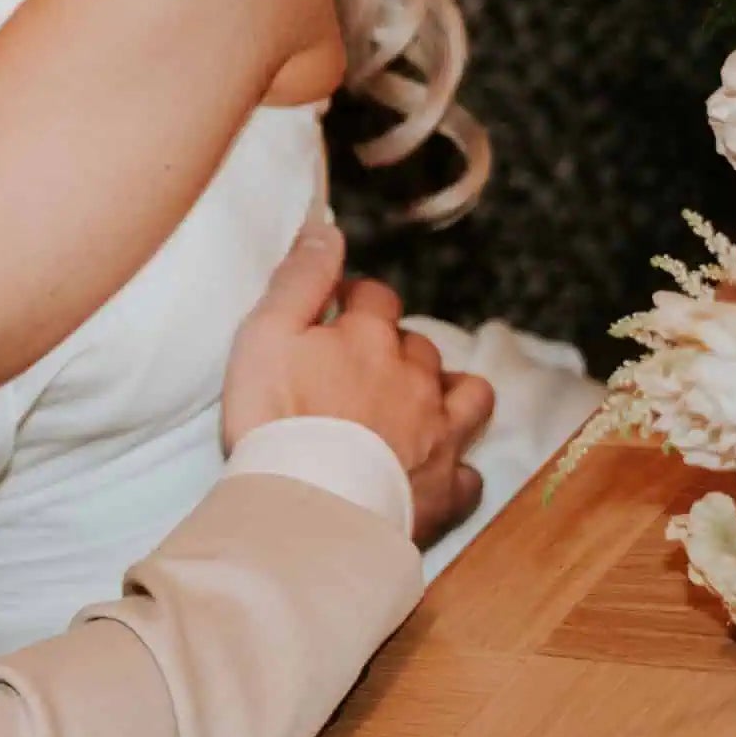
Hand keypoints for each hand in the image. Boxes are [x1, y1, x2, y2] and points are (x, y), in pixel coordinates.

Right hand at [224, 228, 494, 545]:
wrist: (307, 507)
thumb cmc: (275, 419)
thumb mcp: (265, 334)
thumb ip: (299, 279)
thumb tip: (327, 229)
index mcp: (369, 338)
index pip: (376, 297)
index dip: (356, 300)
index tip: (338, 312)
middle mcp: (415, 378)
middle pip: (420, 347)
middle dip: (397, 350)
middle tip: (364, 370)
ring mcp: (440, 435)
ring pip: (468, 396)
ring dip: (449, 394)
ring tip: (421, 406)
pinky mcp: (447, 490)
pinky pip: (469, 473)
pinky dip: (457, 468)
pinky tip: (437, 472)